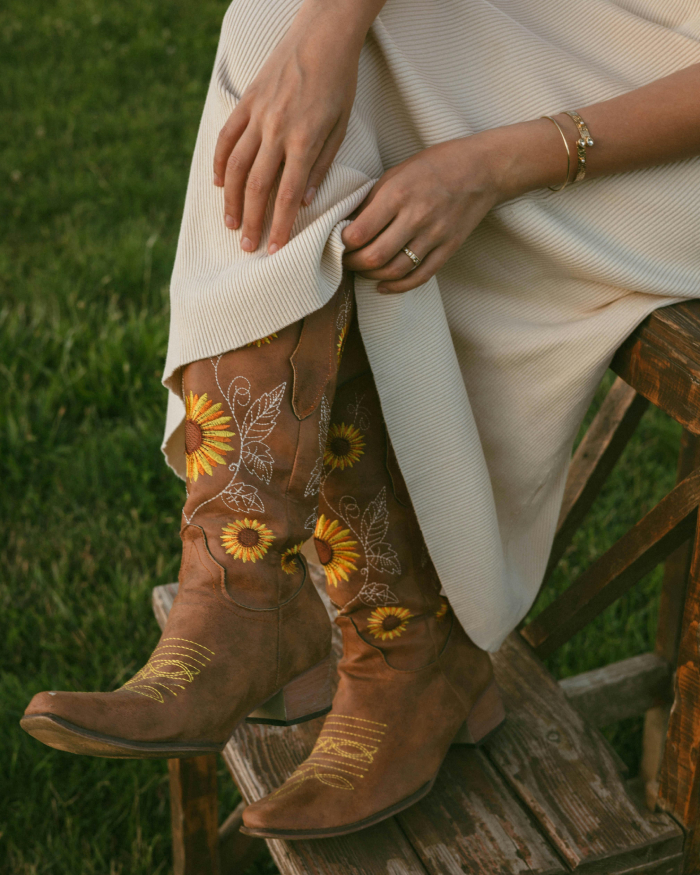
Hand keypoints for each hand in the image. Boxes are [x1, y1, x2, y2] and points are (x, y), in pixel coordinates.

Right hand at [213, 3, 364, 253]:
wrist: (322, 34)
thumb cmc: (339, 83)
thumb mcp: (340, 128)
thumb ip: (321, 166)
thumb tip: (304, 201)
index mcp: (304, 141)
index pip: (288, 196)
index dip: (280, 226)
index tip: (276, 250)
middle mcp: (276, 131)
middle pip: (256, 187)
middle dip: (251, 221)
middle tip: (247, 246)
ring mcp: (257, 115)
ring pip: (235, 166)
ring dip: (230, 199)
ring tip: (230, 223)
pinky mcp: (246, 101)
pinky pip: (226, 137)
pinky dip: (218, 162)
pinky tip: (217, 184)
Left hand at [341, 121, 559, 292]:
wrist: (483, 169)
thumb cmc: (435, 166)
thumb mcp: (397, 173)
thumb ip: (372, 201)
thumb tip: (347, 226)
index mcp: (399, 194)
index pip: (360, 232)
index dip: (343, 243)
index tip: (337, 241)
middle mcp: (416, 217)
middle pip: (374, 257)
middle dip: (353, 264)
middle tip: (345, 260)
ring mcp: (435, 236)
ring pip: (395, 271)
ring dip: (372, 276)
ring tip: (362, 270)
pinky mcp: (449, 249)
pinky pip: (419, 277)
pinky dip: (397, 287)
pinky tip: (383, 286)